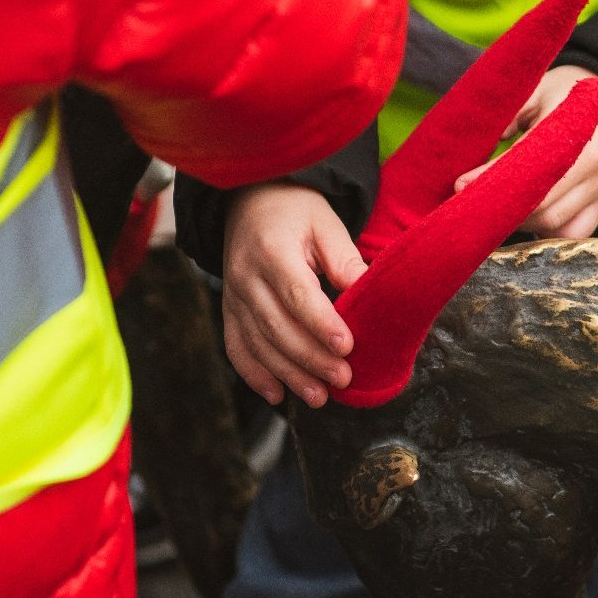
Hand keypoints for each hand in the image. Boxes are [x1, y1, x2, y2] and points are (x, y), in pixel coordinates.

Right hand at [222, 182, 366, 407]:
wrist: (250, 201)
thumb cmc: (295, 211)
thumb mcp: (326, 223)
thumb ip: (345, 259)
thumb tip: (368, 295)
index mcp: (272, 250)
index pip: (297, 294)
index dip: (321, 323)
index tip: (346, 347)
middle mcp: (246, 276)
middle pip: (277, 326)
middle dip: (310, 358)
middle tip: (342, 378)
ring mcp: (233, 296)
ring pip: (257, 343)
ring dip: (288, 374)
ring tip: (319, 396)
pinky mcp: (229, 310)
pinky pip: (236, 347)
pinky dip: (255, 374)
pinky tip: (278, 394)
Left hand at [453, 65, 597, 238]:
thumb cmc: (574, 95)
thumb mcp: (541, 88)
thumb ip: (511, 113)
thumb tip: (481, 144)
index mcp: (576, 131)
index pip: (527, 165)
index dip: (490, 179)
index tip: (460, 184)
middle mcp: (592, 166)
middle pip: (540, 204)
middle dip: (500, 208)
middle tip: (467, 205)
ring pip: (553, 223)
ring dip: (519, 224)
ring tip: (493, 213)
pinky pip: (573, 233)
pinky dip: (546, 232)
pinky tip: (525, 222)